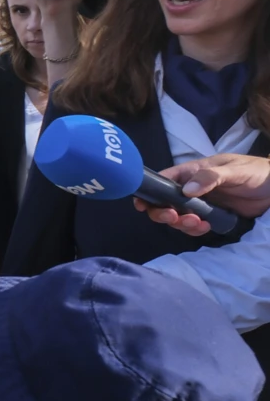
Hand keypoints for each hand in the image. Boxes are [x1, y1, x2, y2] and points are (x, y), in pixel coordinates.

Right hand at [134, 154, 269, 234]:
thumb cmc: (257, 172)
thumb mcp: (236, 170)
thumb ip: (211, 177)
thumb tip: (186, 190)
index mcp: (193, 172)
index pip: (163, 180)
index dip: (149, 192)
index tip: (142, 205)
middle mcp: (192, 188)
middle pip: (164, 202)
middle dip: (163, 213)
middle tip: (173, 218)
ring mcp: (201, 204)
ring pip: (177, 217)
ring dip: (181, 223)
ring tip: (197, 224)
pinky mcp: (212, 217)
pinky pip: (194, 226)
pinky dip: (195, 230)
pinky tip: (205, 227)